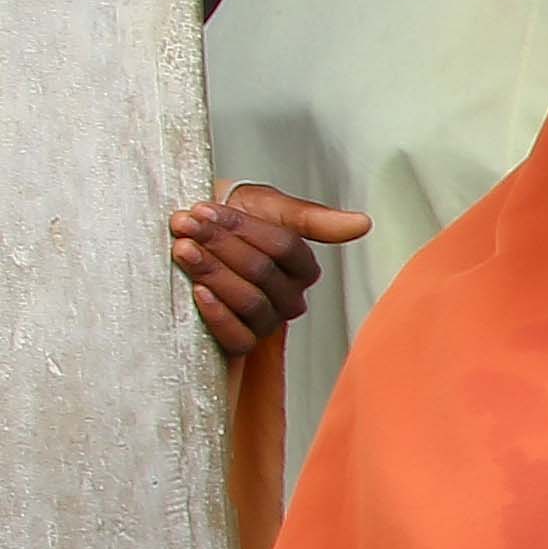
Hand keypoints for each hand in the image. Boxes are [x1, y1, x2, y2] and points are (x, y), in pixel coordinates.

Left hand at [171, 187, 367, 358]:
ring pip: (250, 303)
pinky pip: (239, 338)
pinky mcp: (239, 343)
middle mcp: (288, 298)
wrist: (188, 236)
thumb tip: (362, 223)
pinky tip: (198, 292)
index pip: (283, 248)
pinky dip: (218, 315)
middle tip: (186, 225)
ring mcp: (265, 322)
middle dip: (218, 246)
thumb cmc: (227, 220)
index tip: (206, 210)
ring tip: (183, 249)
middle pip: (262, 273)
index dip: (242, 228)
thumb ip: (312, 218)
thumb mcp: (266, 206)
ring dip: (212, 273)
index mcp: (301, 267)